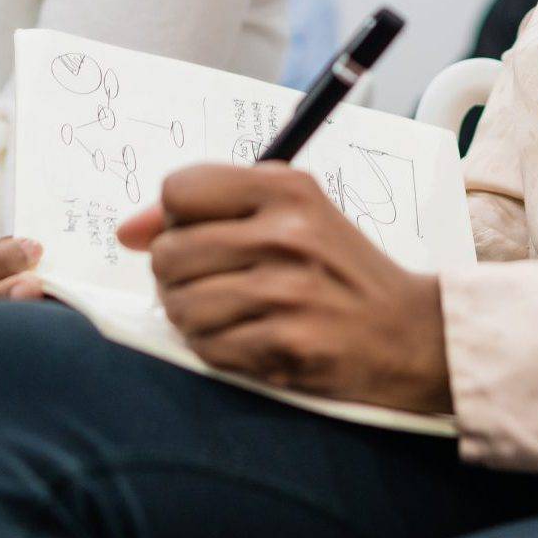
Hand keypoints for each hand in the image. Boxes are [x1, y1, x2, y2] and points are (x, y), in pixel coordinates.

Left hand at [119, 165, 452, 412]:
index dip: (174, 218)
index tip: (198, 234)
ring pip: (178, 305)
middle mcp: (285, 233)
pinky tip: (251, 340)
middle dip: (178, 274)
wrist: (411, 332)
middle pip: (168, 252)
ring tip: (233, 313)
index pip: (179, 190)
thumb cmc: (339, 268)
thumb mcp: (291, 212)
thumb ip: (210, 207)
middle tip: (218, 281)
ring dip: (193, 317)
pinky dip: (217, 350)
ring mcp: (285, 291)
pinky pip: (205, 348)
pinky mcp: (285, 345)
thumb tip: (125, 230)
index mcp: (286, 188)